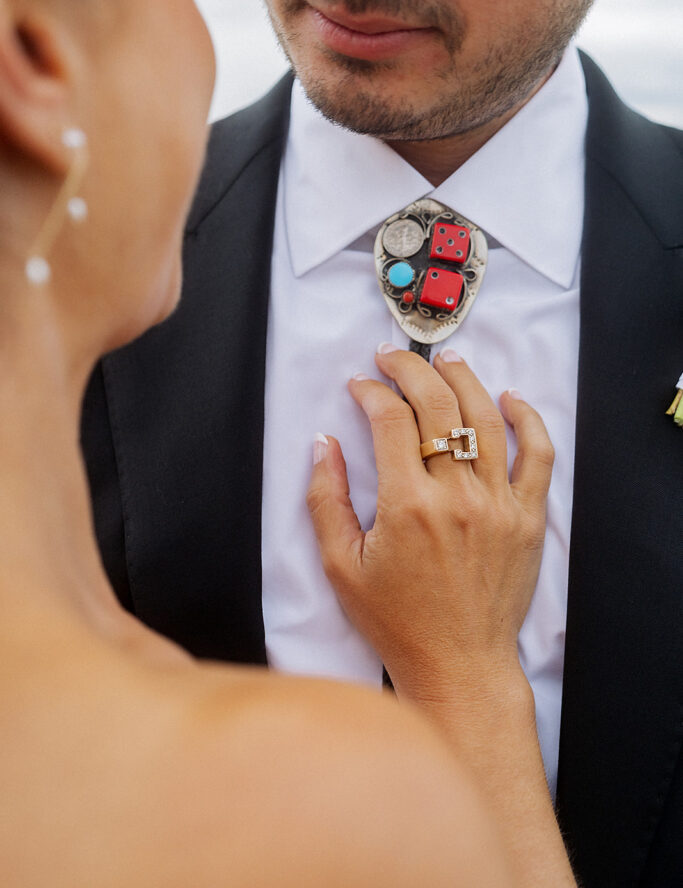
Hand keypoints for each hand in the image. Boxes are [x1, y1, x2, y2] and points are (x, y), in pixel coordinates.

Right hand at [307, 345, 554, 703]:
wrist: (458, 665)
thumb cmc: (396, 621)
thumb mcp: (340, 565)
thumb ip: (326, 498)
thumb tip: (324, 443)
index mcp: (407, 506)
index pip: (390, 420)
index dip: (370, 392)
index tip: (359, 386)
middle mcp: (457, 497)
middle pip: (438, 405)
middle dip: (410, 370)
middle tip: (391, 358)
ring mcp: (499, 505)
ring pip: (487, 418)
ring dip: (464, 379)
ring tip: (446, 360)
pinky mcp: (528, 519)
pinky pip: (539, 455)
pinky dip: (528, 419)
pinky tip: (509, 398)